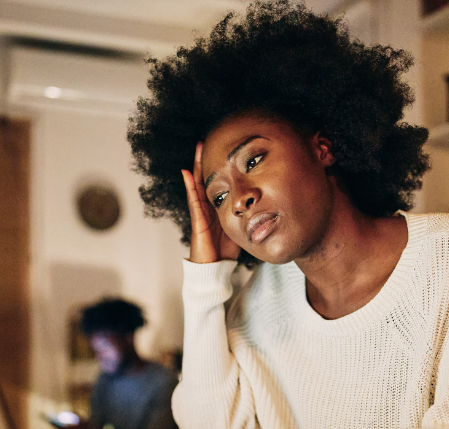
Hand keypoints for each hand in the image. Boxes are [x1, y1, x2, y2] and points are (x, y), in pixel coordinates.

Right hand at [182, 142, 240, 263]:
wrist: (215, 269)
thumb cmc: (226, 251)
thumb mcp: (239, 226)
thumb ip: (246, 214)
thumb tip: (261, 202)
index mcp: (216, 208)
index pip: (215, 183)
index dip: (217, 167)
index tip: (221, 149)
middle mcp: (206, 208)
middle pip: (204, 179)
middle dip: (204, 161)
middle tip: (204, 141)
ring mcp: (200, 213)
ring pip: (197, 185)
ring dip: (196, 166)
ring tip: (198, 149)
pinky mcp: (197, 221)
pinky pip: (193, 201)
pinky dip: (190, 186)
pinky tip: (187, 173)